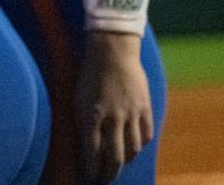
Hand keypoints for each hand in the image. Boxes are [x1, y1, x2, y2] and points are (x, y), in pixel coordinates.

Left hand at [77, 30, 153, 183]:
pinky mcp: (145, 108)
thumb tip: (84, 146)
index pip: (92, 154)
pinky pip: (146, 136)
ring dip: (125, 161)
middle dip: (108, 174)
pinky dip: (139, 145)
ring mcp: (131, 114)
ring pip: (132, 150)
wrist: (112, 51)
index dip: (90, 171)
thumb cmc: (88, 74)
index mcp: (91, 116)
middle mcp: (112, 118)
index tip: (87, 178)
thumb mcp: (78, 99)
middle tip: (103, 180)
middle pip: (114, 158)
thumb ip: (83, 123)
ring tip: (117, 164)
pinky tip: (133, 147)